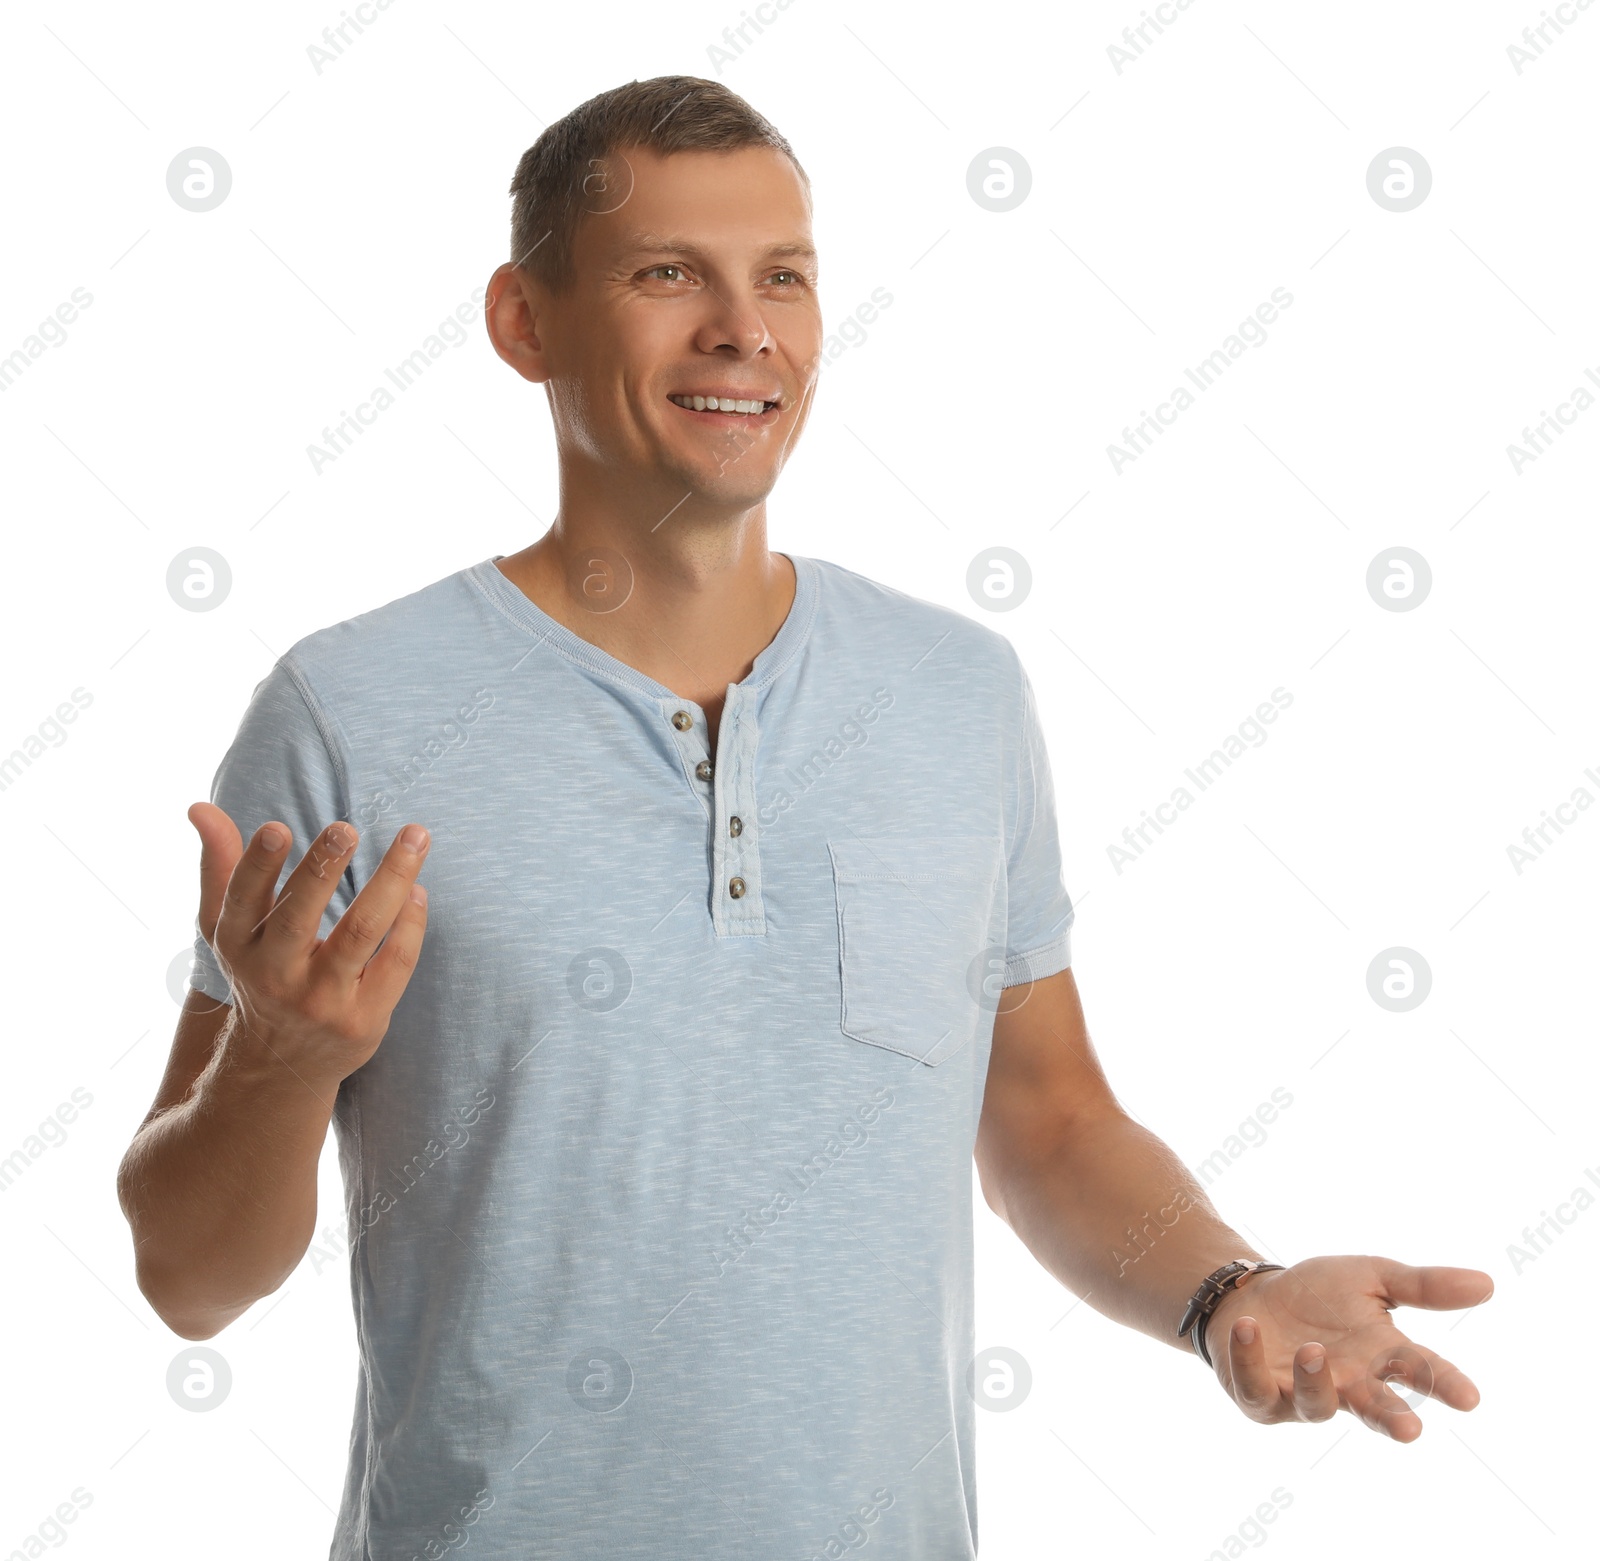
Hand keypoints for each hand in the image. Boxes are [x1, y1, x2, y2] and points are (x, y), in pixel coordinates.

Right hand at [190, 802, 430, 1089]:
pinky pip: (396, 962)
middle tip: (345, 827)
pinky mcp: (363, 1018)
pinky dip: (412, 922)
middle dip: (322, 870)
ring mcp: (322, 1000)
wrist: (282, 1065)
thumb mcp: (230, 928)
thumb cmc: (260, 974)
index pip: (242, 901)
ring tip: (414, 837)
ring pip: (362, 933)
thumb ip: (222, 866)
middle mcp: (276, 975)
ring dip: (391, 880)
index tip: (278, 827)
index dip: (257, 865)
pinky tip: (418, 889)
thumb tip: (200, 806)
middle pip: (300, 917)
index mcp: (239, 945)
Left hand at [1204, 1255, 1491, 1440]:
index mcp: (1381, 1358)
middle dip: (1391, 1420)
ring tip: (1313, 1352)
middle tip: (1410, 1430)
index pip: (1423, 1372)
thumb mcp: (1371, 1277)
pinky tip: (1249, 1329)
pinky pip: (1254, 1386)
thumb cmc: (1319, 1295)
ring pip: (1316, 1405)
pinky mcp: (1259, 1394)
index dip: (1445, 1385)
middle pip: (1375, 1410)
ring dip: (1316, 1382)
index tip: (1469, 1398)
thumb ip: (1423, 1286)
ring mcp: (1303, 1395)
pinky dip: (1249, 1359)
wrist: (1252, 1295)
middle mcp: (1348, 1384)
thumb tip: (1487, 1283)